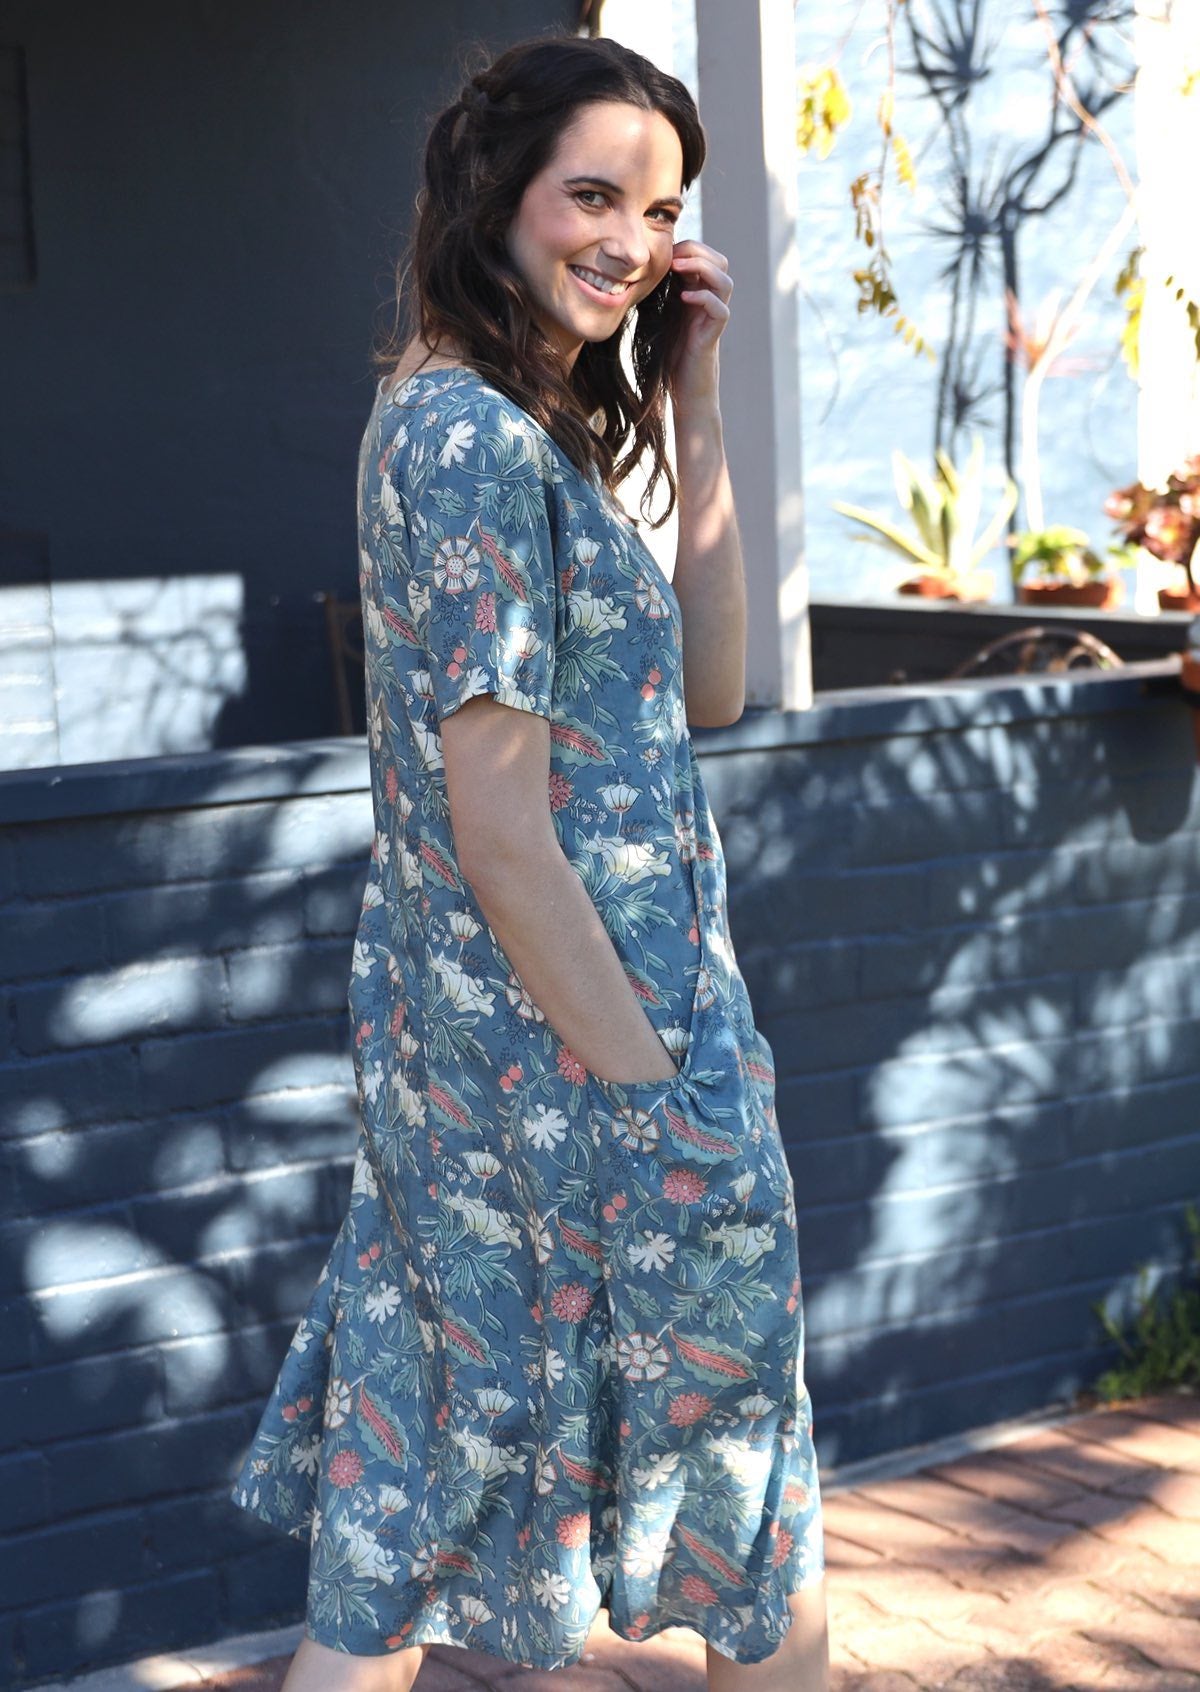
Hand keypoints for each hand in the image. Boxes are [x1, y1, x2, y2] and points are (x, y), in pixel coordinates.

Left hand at [667, 239, 731, 410]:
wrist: (682, 388)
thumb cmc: (668, 352)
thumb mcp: (660, 314)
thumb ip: (659, 291)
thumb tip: (636, 267)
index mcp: (699, 292)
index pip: (705, 256)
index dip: (688, 247)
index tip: (663, 253)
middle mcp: (711, 302)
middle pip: (720, 262)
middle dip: (697, 252)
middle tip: (673, 258)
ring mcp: (714, 318)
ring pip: (725, 282)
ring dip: (703, 269)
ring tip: (678, 270)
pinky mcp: (713, 335)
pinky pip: (721, 310)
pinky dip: (704, 298)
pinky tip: (683, 298)